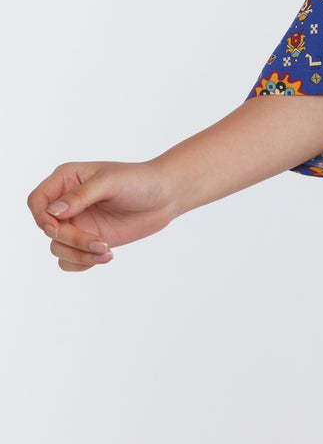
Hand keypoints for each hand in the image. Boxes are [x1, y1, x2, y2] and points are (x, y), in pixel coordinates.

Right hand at [27, 161, 175, 273]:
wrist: (166, 196)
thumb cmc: (139, 181)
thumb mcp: (110, 182)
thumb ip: (81, 196)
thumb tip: (52, 213)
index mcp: (66, 180)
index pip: (37, 200)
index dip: (40, 217)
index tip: (55, 229)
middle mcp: (67, 203)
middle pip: (48, 229)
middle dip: (71, 240)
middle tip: (100, 242)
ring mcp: (78, 223)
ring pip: (58, 248)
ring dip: (78, 255)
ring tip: (107, 252)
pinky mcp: (89, 240)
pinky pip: (70, 260)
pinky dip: (82, 263)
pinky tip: (106, 257)